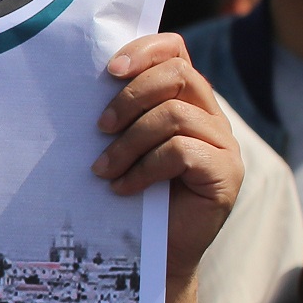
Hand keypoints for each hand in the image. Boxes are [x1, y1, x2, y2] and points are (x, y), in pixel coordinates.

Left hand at [93, 33, 240, 284]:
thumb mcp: (123, 145)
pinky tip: (123, 188)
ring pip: (175, 115)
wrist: (156, 252)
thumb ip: (119, 114)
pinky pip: (182, 152)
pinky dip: (144, 168)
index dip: (145, 50)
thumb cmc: (132, 194)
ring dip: (129, 142)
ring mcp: (224, 144)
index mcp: (186, 100)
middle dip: (131, 97)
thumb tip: (76, 83)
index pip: (175, 50)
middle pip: (178, 75)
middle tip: (100, 127)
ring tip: (103, 169)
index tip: (110, 70)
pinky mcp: (225, 173)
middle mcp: (211, 116)